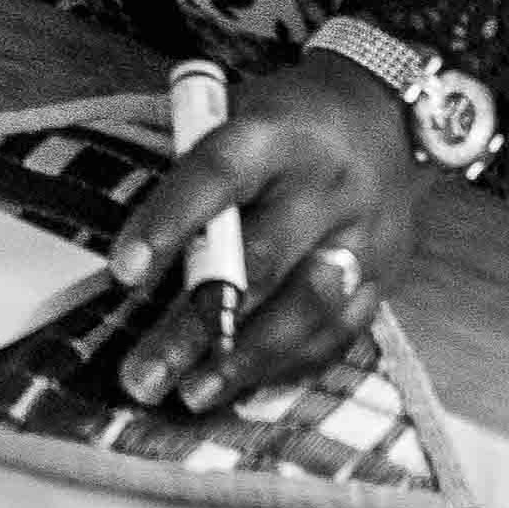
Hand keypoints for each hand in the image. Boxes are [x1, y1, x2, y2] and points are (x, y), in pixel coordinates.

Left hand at [102, 52, 424, 408]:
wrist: (384, 115)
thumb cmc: (284, 122)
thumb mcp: (236, 114)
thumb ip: (193, 172)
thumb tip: (133, 251)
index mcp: (279, 133)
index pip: (218, 176)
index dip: (170, 223)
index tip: (124, 273)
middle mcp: (328, 186)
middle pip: (260, 261)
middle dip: (196, 324)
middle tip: (142, 372)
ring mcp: (364, 236)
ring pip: (306, 310)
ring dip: (244, 360)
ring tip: (190, 393)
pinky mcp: (385, 276)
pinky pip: (337, 334)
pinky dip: (287, 366)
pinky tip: (241, 386)